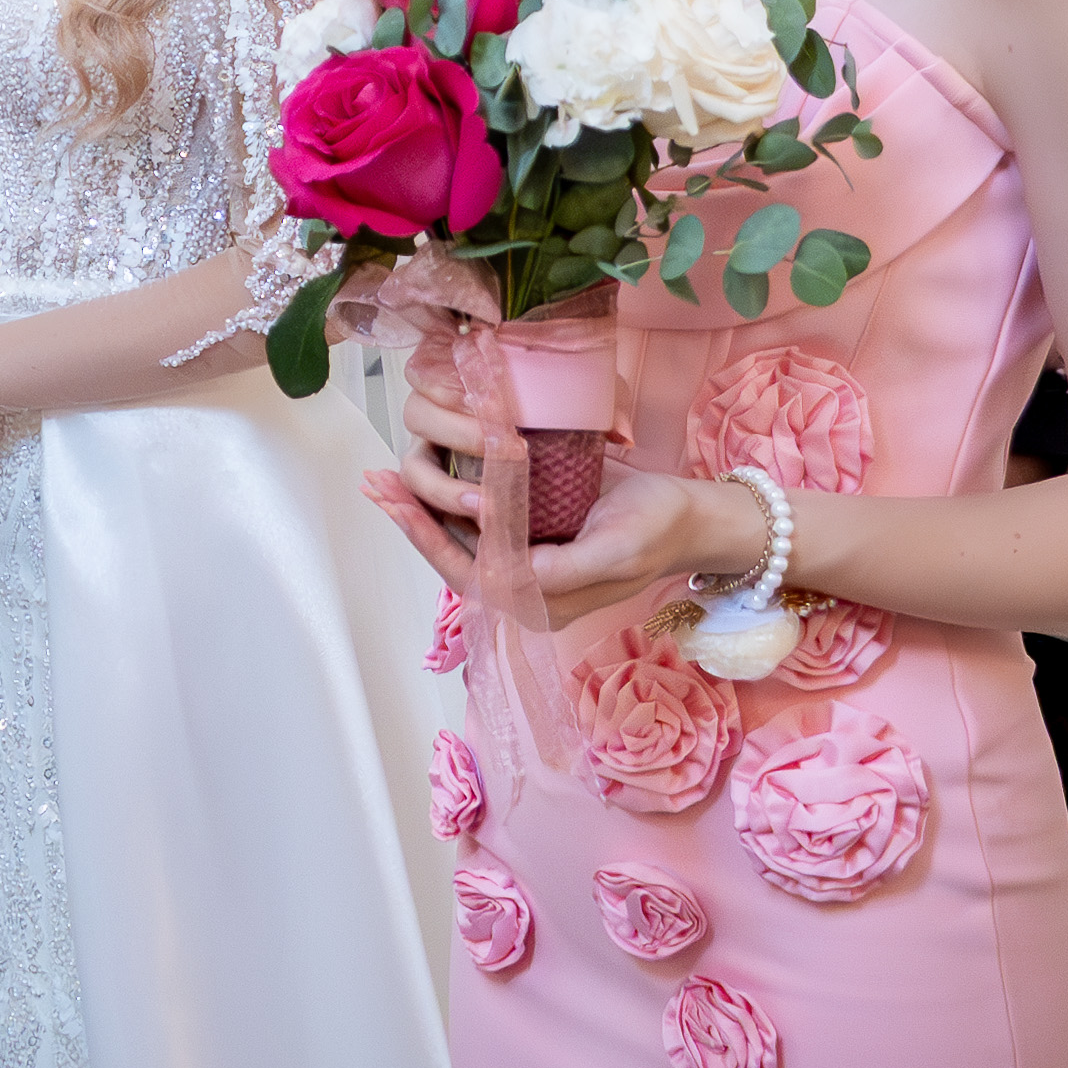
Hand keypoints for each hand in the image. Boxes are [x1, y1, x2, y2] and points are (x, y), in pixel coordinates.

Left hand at [373, 342, 764, 622]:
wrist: (691, 515)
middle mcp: (525, 585)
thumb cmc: (659, 531)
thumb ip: (565, 568)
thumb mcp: (619, 549)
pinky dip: (452, 492)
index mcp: (540, 602)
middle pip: (453, 557)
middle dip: (413, 521)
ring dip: (423, 507)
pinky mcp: (532, 529)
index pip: (469, 576)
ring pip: (461, 537)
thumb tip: (512, 575)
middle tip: (377, 485)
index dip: (431, 541)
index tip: (402, 505)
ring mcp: (527, 556)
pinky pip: (481, 516)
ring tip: (384, 477)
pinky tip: (428, 464)